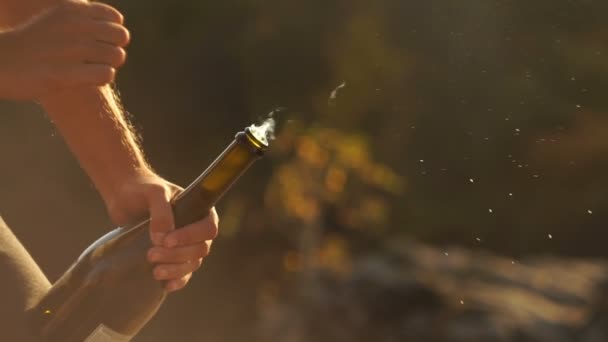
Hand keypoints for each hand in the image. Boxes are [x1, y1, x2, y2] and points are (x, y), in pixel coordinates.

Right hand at [0, 0, 129, 100]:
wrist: (2, 61)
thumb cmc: (35, 43)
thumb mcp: (58, 18)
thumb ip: (83, 17)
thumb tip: (115, 23)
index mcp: (74, 9)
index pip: (116, 20)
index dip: (112, 34)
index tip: (99, 42)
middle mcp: (76, 26)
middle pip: (122, 37)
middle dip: (114, 48)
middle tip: (99, 58)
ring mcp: (72, 49)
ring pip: (117, 56)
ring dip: (108, 65)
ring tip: (92, 69)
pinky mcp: (67, 73)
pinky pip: (106, 74)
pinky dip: (101, 78)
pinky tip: (88, 78)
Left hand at [105, 171, 218, 292]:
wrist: (124, 197)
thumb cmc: (141, 190)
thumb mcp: (152, 193)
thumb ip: (160, 212)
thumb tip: (163, 237)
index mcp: (200, 211)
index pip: (208, 229)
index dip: (191, 237)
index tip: (167, 240)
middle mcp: (197, 230)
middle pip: (200, 250)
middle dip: (177, 255)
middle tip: (151, 254)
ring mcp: (185, 245)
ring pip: (191, 264)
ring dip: (176, 270)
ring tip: (154, 271)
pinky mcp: (172, 257)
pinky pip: (182, 274)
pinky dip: (176, 280)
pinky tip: (165, 285)